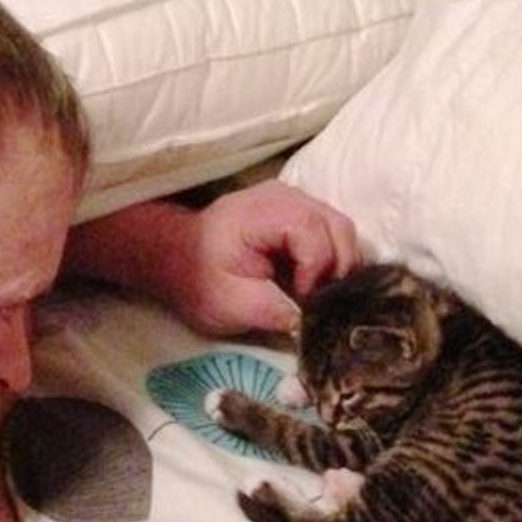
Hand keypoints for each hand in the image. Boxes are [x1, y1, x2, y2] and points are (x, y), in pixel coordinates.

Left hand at [166, 180, 359, 334]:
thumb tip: (308, 325)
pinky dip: (334, 258)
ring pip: (341, 229)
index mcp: (261, 212)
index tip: (303, 300)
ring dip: (338, 265)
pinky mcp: (301, 213)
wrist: (180, 259)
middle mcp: (285, 196)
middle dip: (336, 269)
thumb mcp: (228, 304)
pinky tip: (316, 283)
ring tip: (316, 294)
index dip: (317, 270)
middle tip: (318, 302)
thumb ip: (270, 311)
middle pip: (337, 227)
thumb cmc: (199, 279)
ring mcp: (296, 201)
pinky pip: (333, 232)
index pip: (312, 232)